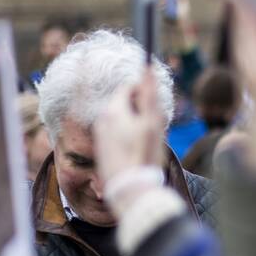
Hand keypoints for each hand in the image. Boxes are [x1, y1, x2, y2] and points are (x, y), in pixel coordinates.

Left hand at [93, 67, 166, 217]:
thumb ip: (150, 95)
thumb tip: (147, 68)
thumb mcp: (152, 123)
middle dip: (140, 109)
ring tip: (148, 142)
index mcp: (114, 109)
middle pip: (124, 104)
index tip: (155, 104)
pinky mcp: (102, 150)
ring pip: (120, 120)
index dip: (144, 92)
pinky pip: (116, 135)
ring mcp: (100, 136)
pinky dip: (127, 138)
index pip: (128, 88)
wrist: (129, 188)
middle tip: (155, 125)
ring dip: (134, 124)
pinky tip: (138, 153)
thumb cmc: (144, 154)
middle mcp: (102, 119)